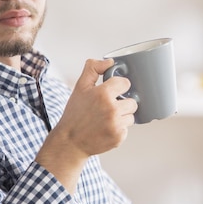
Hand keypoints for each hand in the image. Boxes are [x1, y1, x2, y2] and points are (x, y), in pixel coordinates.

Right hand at [35, 58, 136, 192]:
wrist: (70, 141)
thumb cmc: (75, 114)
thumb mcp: (80, 87)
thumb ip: (93, 69)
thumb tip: (110, 61)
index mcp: (103, 94)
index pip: (125, 83)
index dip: (118, 87)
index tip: (112, 92)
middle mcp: (111, 109)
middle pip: (132, 101)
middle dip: (122, 103)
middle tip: (108, 108)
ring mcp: (116, 124)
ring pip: (131, 116)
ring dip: (122, 117)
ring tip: (106, 119)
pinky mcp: (119, 137)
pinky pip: (127, 129)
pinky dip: (119, 129)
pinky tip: (106, 129)